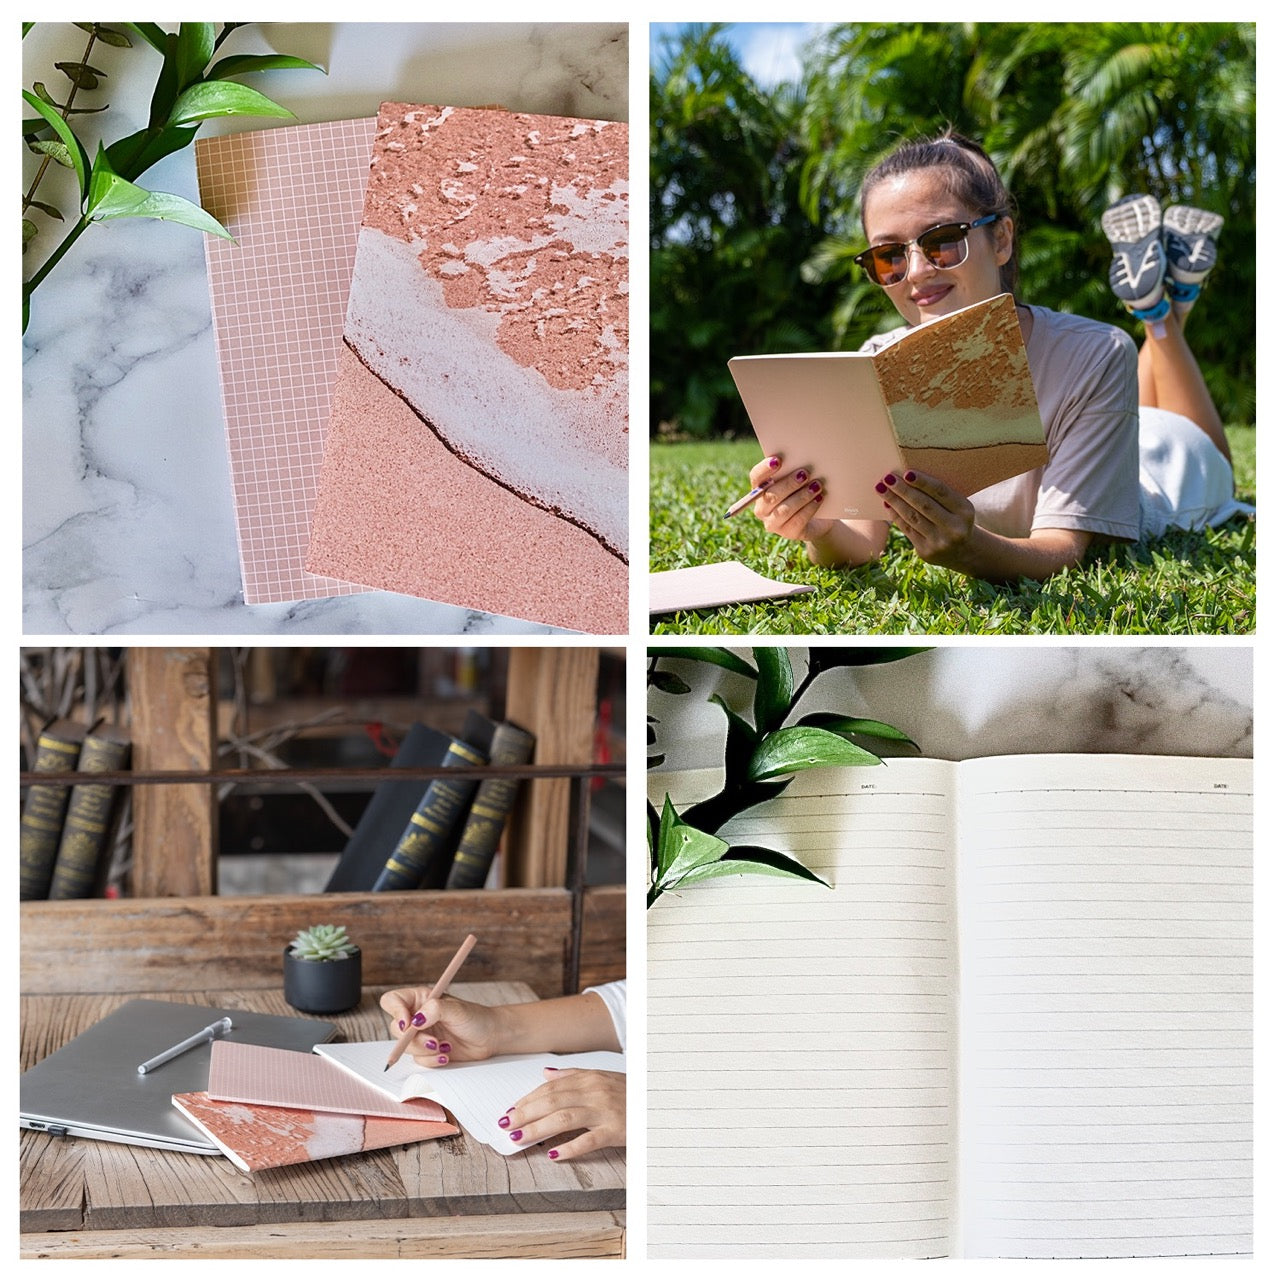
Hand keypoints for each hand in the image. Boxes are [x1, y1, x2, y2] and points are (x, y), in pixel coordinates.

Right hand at [380, 987, 503, 1066]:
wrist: (489, 1037)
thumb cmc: (476, 1018)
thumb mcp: (456, 1009)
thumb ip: (435, 1010)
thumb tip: (415, 1020)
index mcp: (420, 998)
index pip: (393, 1001)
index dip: (395, 1012)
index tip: (407, 1023)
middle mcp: (417, 1016)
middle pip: (396, 1028)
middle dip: (413, 1039)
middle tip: (433, 1041)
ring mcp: (421, 1034)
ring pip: (406, 1047)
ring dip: (424, 1050)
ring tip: (444, 1047)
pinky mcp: (426, 1051)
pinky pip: (418, 1059)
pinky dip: (431, 1060)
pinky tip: (446, 1055)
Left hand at [499, 1067, 624, 1161]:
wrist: (659, 1103)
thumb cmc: (629, 1093)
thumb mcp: (602, 1077)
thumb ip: (572, 1076)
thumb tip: (545, 1074)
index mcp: (589, 1078)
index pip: (550, 1088)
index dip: (527, 1099)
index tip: (510, 1110)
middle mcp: (594, 1091)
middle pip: (552, 1101)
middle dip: (525, 1113)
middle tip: (506, 1125)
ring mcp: (605, 1111)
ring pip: (564, 1118)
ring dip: (538, 1128)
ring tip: (519, 1138)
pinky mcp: (615, 1130)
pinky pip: (588, 1140)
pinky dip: (569, 1147)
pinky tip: (553, 1154)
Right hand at [749, 455, 833, 542]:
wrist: (819, 517)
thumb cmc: (803, 491)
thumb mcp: (797, 479)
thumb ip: (792, 470)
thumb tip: (800, 459)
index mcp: (760, 489)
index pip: (756, 477)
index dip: (765, 469)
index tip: (778, 460)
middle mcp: (762, 508)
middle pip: (771, 495)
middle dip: (789, 484)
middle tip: (805, 473)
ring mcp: (773, 523)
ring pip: (784, 510)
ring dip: (802, 496)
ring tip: (817, 485)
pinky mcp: (788, 533)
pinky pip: (797, 521)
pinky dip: (810, 508)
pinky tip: (819, 498)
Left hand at [878, 469, 976, 567]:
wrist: (963, 552)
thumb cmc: (955, 519)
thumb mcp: (957, 508)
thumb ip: (940, 496)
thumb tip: (907, 477)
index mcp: (965, 511)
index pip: (941, 492)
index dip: (923, 482)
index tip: (907, 473)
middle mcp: (955, 528)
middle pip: (924, 505)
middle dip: (903, 490)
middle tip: (887, 478)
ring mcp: (940, 541)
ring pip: (912, 517)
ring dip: (894, 501)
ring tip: (881, 488)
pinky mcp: (926, 552)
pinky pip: (907, 529)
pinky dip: (896, 516)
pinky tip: (888, 504)